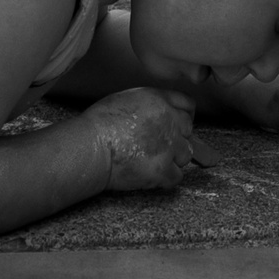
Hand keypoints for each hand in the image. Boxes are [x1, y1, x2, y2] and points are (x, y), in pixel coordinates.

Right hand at [83, 87, 220, 189]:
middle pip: (188, 131)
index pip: (187, 105)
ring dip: (172, 159)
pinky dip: (165, 178)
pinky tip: (151, 175)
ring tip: (150, 160)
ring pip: (185, 155)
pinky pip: (176, 177)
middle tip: (157, 146)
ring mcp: (170, 146)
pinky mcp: (164, 169)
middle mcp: (170, 120)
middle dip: (176, 138)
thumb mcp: (126, 99)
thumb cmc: (98, 124)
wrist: (90, 147)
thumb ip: (150, 104)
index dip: (184, 115)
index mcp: (159, 100)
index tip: (180, 124)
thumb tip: (157, 113)